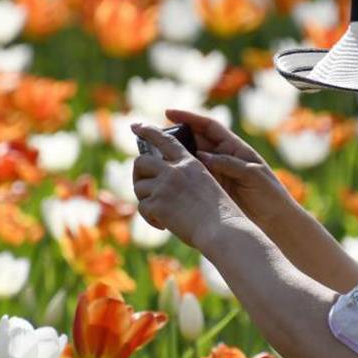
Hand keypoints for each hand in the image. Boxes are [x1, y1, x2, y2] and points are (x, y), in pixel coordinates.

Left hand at [131, 122, 245, 249]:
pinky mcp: (157, 204)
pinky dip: (150, 218)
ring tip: (160, 213)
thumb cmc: (218, 214)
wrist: (221, 231)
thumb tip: (161, 182)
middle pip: (141, 162)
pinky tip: (164, 225)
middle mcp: (174, 170)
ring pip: (139, 187)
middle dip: (138, 174)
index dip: (149, 131)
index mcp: (189, 163)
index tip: (136, 126)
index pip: (165, 140)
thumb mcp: (205, 185)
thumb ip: (184, 178)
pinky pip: (142, 208)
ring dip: (146, 200)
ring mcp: (164, 186)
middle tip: (143, 187)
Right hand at [163, 109, 298, 234]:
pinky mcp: (211, 190)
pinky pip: (190, 179)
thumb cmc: (269, 194)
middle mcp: (222, 157)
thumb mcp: (251, 175)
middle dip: (173, 137)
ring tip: (152, 158)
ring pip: (188, 160)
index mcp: (234, 147)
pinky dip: (178, 178)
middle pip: (193, 141)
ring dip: (172, 158)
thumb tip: (201, 156)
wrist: (276, 220)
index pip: (207, 126)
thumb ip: (228, 163)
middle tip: (151, 137)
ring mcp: (215, 173)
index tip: (168, 113)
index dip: (188, 118)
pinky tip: (164, 180)